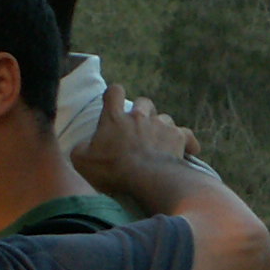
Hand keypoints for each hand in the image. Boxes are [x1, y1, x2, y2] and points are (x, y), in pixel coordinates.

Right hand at [72, 88, 198, 199]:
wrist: (146, 178)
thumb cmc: (112, 169)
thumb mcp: (82, 160)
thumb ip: (81, 148)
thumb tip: (83, 147)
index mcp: (114, 117)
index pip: (114, 92)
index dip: (114, 94)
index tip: (114, 100)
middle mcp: (139, 116)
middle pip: (144, 102)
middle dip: (143, 110)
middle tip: (140, 127)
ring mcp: (161, 125)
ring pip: (164, 117)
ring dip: (162, 127)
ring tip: (160, 141)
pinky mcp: (178, 138)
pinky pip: (187, 134)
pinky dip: (188, 141)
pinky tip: (189, 150)